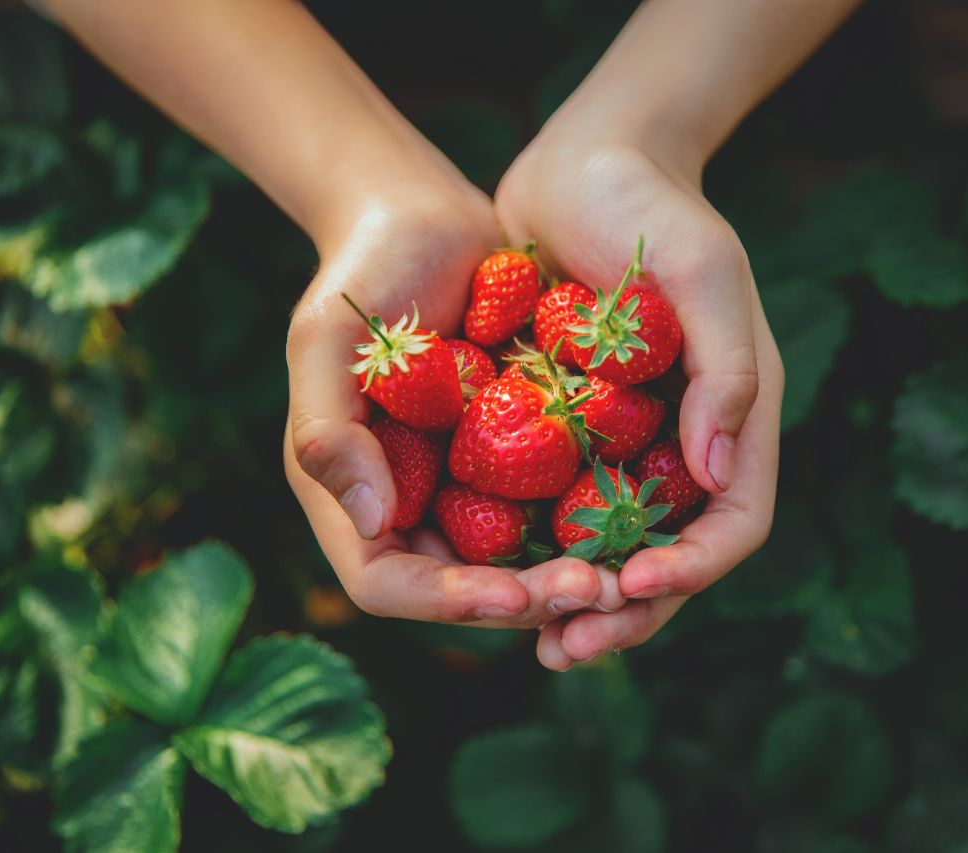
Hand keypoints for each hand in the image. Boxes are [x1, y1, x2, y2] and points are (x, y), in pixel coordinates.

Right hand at [285, 182, 623, 627]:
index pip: (388, 582)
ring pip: (516, 560)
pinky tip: (639, 519)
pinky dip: (588, 523)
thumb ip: (328, 430)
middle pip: (463, 587)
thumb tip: (368, 523)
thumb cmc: (364, 271)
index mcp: (352, 493)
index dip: (448, 600)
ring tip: (626, 569)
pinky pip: (551, 506)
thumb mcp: (328, 341)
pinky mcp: (514, 455)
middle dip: (528, 598)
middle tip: (598, 588)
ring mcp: (463, 483)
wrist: (426, 218)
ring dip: (567, 574)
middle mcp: (409, 503)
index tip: (515, 594)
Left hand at [496, 138, 783, 668]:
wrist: (582, 162)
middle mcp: (683, 442)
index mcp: (733, 415)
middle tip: (567, 647)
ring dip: (578, 599)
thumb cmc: (651, 208)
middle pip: (670, 555)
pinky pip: (555, 506)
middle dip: (627, 609)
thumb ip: (727, 370)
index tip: (631, 583)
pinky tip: (489, 574)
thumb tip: (718, 475)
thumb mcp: (703, 272)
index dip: (691, 568)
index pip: (732, 522)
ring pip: (610, 546)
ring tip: (533, 638)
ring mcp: (626, 441)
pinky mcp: (568, 430)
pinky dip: (533, 548)